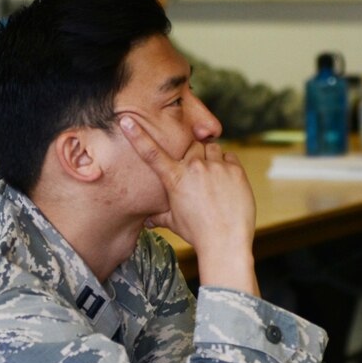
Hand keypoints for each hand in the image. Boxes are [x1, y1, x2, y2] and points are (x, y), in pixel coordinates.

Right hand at [117, 114, 255, 290]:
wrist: (225, 243)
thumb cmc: (197, 233)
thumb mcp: (173, 222)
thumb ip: (159, 216)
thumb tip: (147, 221)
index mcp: (174, 179)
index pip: (151, 152)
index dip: (137, 135)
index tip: (126, 120)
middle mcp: (194, 168)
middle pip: (191, 145)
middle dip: (193, 154)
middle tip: (198, 173)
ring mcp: (215, 167)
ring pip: (211, 148)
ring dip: (211, 158)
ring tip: (214, 179)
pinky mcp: (235, 170)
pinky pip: (229, 156)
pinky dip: (227, 165)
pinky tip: (226, 182)